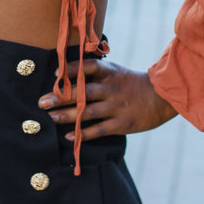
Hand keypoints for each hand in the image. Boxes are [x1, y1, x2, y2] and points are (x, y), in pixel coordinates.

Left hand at [38, 57, 176, 141]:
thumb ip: (96, 72)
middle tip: (42, 102)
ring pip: (87, 111)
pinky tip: (69, 136)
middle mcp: (112, 88)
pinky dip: (83, 134)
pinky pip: (99, 130)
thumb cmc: (132, 83)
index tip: (55, 74)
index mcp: (111, 72)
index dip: (71, 70)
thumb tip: (68, 73)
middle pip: (83, 92)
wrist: (162, 97)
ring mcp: (116, 107)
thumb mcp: (117, 71)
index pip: (88, 67)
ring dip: (67, 115)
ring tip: (50, 118)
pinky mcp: (121, 124)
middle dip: (60, 97)